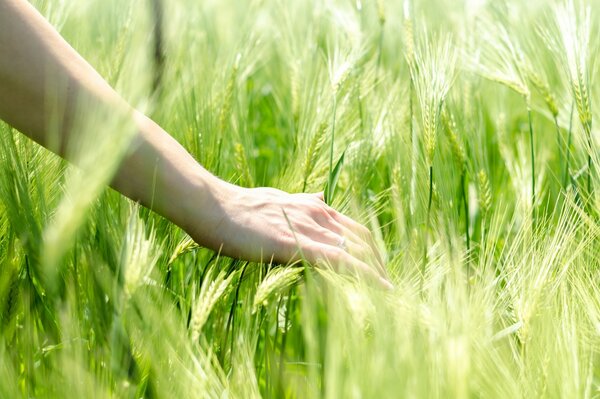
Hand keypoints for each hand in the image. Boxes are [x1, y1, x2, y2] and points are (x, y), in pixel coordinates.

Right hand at [190, 185, 391, 288]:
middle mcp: (317, 213)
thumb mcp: (278, 199)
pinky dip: (364, 274)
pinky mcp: (297, 245)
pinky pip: (340, 260)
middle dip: (378, 261)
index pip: (353, 227)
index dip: (369, 247)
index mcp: (313, 205)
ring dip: (376, 271)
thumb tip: (322, 197)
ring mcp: (309, 228)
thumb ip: (302, 202)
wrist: (215, 207)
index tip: (377, 264)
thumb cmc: (240, 207)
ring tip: (389, 290)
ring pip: (356, 250)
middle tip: (387, 282)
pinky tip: (380, 288)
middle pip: (361, 239)